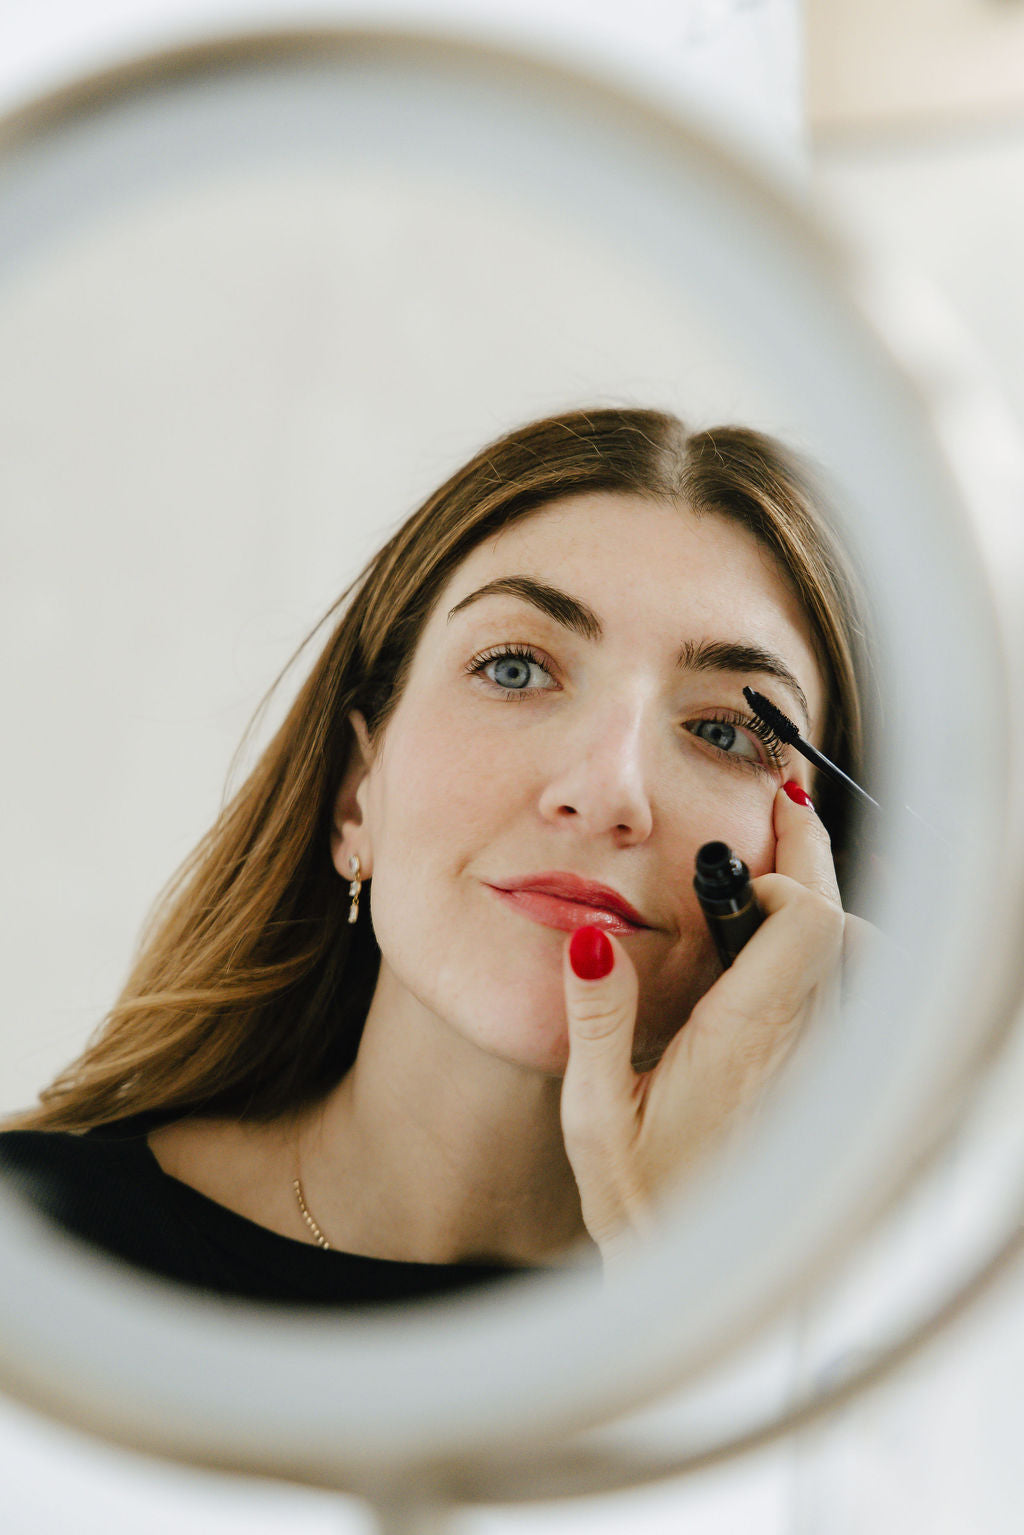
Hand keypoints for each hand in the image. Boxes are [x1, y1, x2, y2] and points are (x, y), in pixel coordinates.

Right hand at [560, 782, 845, 1262]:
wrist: (696, 1282)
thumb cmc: (646, 1203)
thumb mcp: (595, 1115)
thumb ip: (597, 1019)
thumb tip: (594, 938)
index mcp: (745, 1041)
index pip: (808, 924)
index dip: (780, 879)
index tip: (728, 870)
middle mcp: (799, 1045)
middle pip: (839, 924)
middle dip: (809, 857)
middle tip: (781, 807)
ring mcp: (817, 1064)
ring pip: (850, 958)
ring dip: (818, 904)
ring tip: (775, 872)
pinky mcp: (819, 1082)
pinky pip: (842, 993)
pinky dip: (823, 949)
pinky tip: (781, 945)